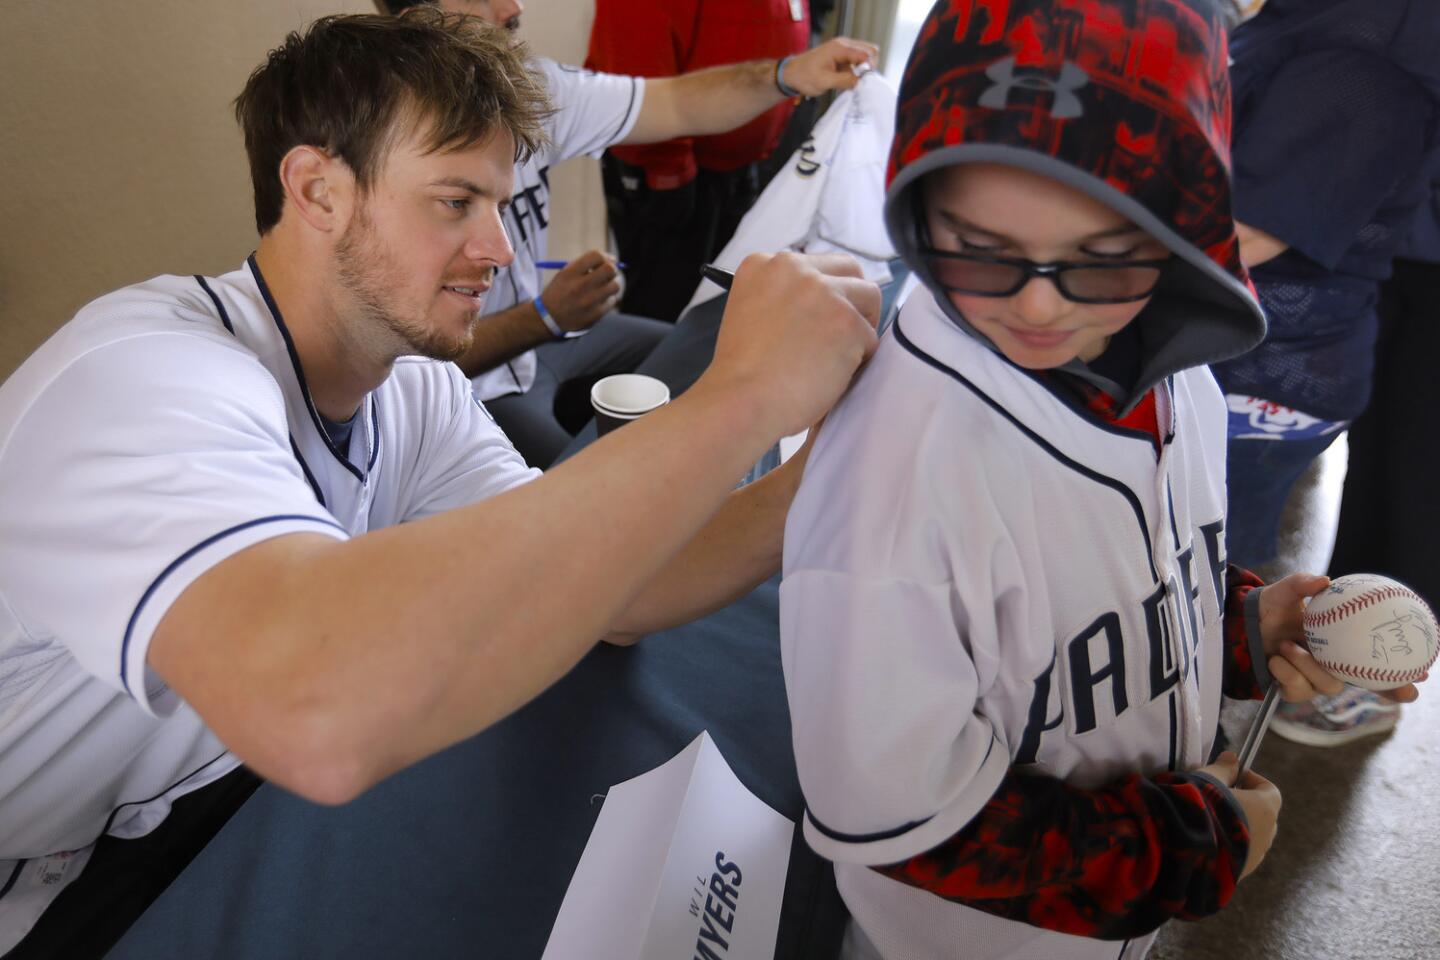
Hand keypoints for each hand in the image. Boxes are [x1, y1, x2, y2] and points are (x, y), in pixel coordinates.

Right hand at [539, 250, 621, 332]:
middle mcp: (579, 286)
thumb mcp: (564, 274)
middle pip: (610, 269)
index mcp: (570, 273)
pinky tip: (598, 300)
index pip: (596, 256)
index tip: (607, 261)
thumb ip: (585, 265)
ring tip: (603, 287)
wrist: (548, 318)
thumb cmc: (560, 291)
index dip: (605, 256)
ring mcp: (588, 301)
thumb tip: (612, 260)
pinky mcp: (595, 314)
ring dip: (612, 284)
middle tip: (609, 273)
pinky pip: (612, 300)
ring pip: (615, 286)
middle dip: (612, 269)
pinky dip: (608, 298)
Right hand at [706, 252, 879, 438]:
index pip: (814, 265)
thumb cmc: (743, 376)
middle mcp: (794, 268)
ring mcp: (824, 292)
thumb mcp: (750, 315)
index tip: (820, 317)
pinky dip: (857, 361)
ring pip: (868, 298)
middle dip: (853, 299)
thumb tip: (820, 306)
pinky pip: (871, 338)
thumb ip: (782, 300)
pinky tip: (831, 376)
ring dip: (859, 328)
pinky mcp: (847, 321)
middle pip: (848, 269)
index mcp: (764, 265)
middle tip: (844, 333)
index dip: (825, 292)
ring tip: (835, 358)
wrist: (741, 403)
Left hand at [782, 37, 879, 95]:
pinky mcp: (841, 56)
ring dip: (862, 70)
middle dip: (869, 66)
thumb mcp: (825, 81)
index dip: (869, 68)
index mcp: (840, 48)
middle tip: (861, 81)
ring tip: (853, 82)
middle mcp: (843, 44)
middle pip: (869, 50)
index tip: (864, 81)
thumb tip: (861, 82)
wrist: (790, 74)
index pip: (866, 53)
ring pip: (864, 56)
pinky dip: (856, 72)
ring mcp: (843, 49)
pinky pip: (856, 62)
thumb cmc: (804, 76)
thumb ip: (845, 80)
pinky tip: (847, 81)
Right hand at [1199, 752, 1280, 878]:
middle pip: (1263, 815)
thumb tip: (1232, 758)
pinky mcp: (1241, 873)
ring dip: (1237, 827)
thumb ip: (1223, 769)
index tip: (1232, 776)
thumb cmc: (1201, 806)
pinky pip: (1240, 854)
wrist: (1186, 849)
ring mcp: (1256, 857)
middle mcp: (1267, 834)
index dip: (1252, 780)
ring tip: (1210, 821)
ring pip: (1252, 837)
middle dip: (1245, 805)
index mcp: (1265, 808)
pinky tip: (1207, 840)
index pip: (1270, 789)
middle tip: (1219, 798)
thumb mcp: (1208, 778)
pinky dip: (1229, 846)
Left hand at [1260, 573, 1421, 703]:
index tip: (1423, 671)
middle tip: (1403, 689)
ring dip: (1307, 665)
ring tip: (1287, 645)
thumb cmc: (1271, 609)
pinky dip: (1286, 672)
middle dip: (1388, 687)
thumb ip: (1301, 584)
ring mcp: (1313, 679)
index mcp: (1340, 642)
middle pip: (1369, 683)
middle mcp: (1332, 664)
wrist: (1242, 627)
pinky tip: (1276, 658)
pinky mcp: (1293, 690)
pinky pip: (1298, 690)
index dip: (1401, 668)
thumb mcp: (1284, 593)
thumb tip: (1324, 581)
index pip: (1376, 658)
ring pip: (1328, 685)